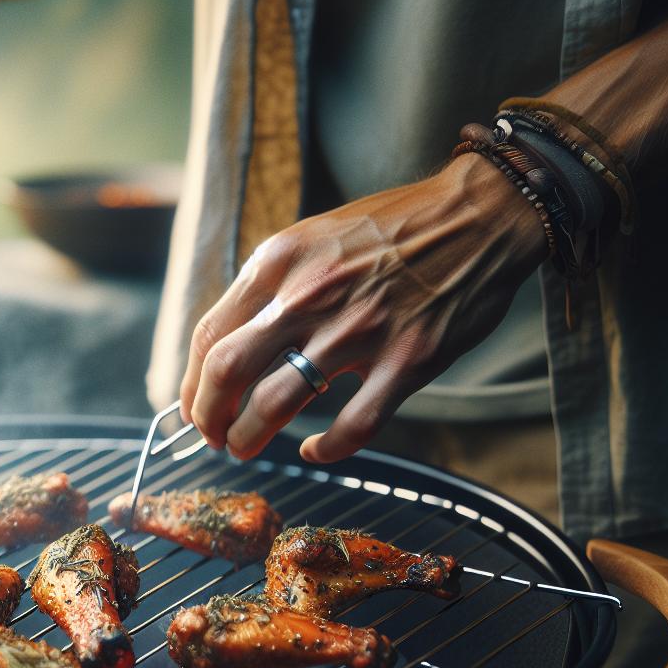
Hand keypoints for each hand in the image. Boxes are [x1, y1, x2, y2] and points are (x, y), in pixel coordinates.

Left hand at [179, 151, 547, 464]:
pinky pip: (351, 427)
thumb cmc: (393, 228)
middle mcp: (308, 295)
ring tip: (247, 448)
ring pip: (276, 405)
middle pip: (226, 372)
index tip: (195, 405)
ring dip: (249, 438)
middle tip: (213, 436)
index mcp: (278, 262)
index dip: (191, 383)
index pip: (209, 334)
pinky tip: (315, 451)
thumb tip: (231, 341)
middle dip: (208, 417)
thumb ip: (273, 285)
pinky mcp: (405, 361)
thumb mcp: (313, 237)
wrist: (476, 217)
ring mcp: (357, 331)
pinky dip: (324, 451)